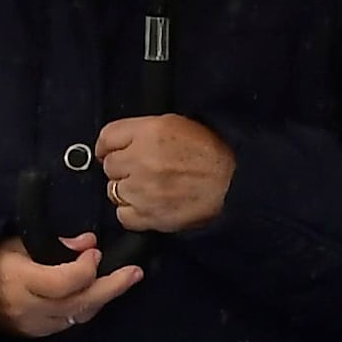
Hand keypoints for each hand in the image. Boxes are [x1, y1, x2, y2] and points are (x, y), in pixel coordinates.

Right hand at [0, 232, 140, 340]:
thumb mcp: (15, 242)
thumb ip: (53, 244)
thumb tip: (88, 243)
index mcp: (19, 281)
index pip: (63, 282)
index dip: (85, 268)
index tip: (95, 252)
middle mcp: (29, 308)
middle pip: (80, 303)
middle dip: (112, 287)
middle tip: (135, 272)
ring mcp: (33, 326)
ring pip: (79, 317)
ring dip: (103, 298)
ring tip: (124, 281)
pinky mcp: (36, 335)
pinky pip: (69, 325)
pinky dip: (86, 309)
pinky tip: (98, 296)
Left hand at [94, 113, 236, 232]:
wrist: (235, 183)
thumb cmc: (212, 153)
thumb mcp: (176, 125)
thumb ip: (143, 131)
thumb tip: (117, 143)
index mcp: (149, 132)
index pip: (107, 137)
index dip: (108, 146)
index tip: (110, 152)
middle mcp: (142, 159)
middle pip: (109, 166)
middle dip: (122, 168)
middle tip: (142, 171)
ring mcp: (143, 189)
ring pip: (113, 191)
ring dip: (128, 191)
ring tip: (151, 188)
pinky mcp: (149, 215)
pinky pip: (123, 216)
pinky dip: (132, 213)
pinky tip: (149, 205)